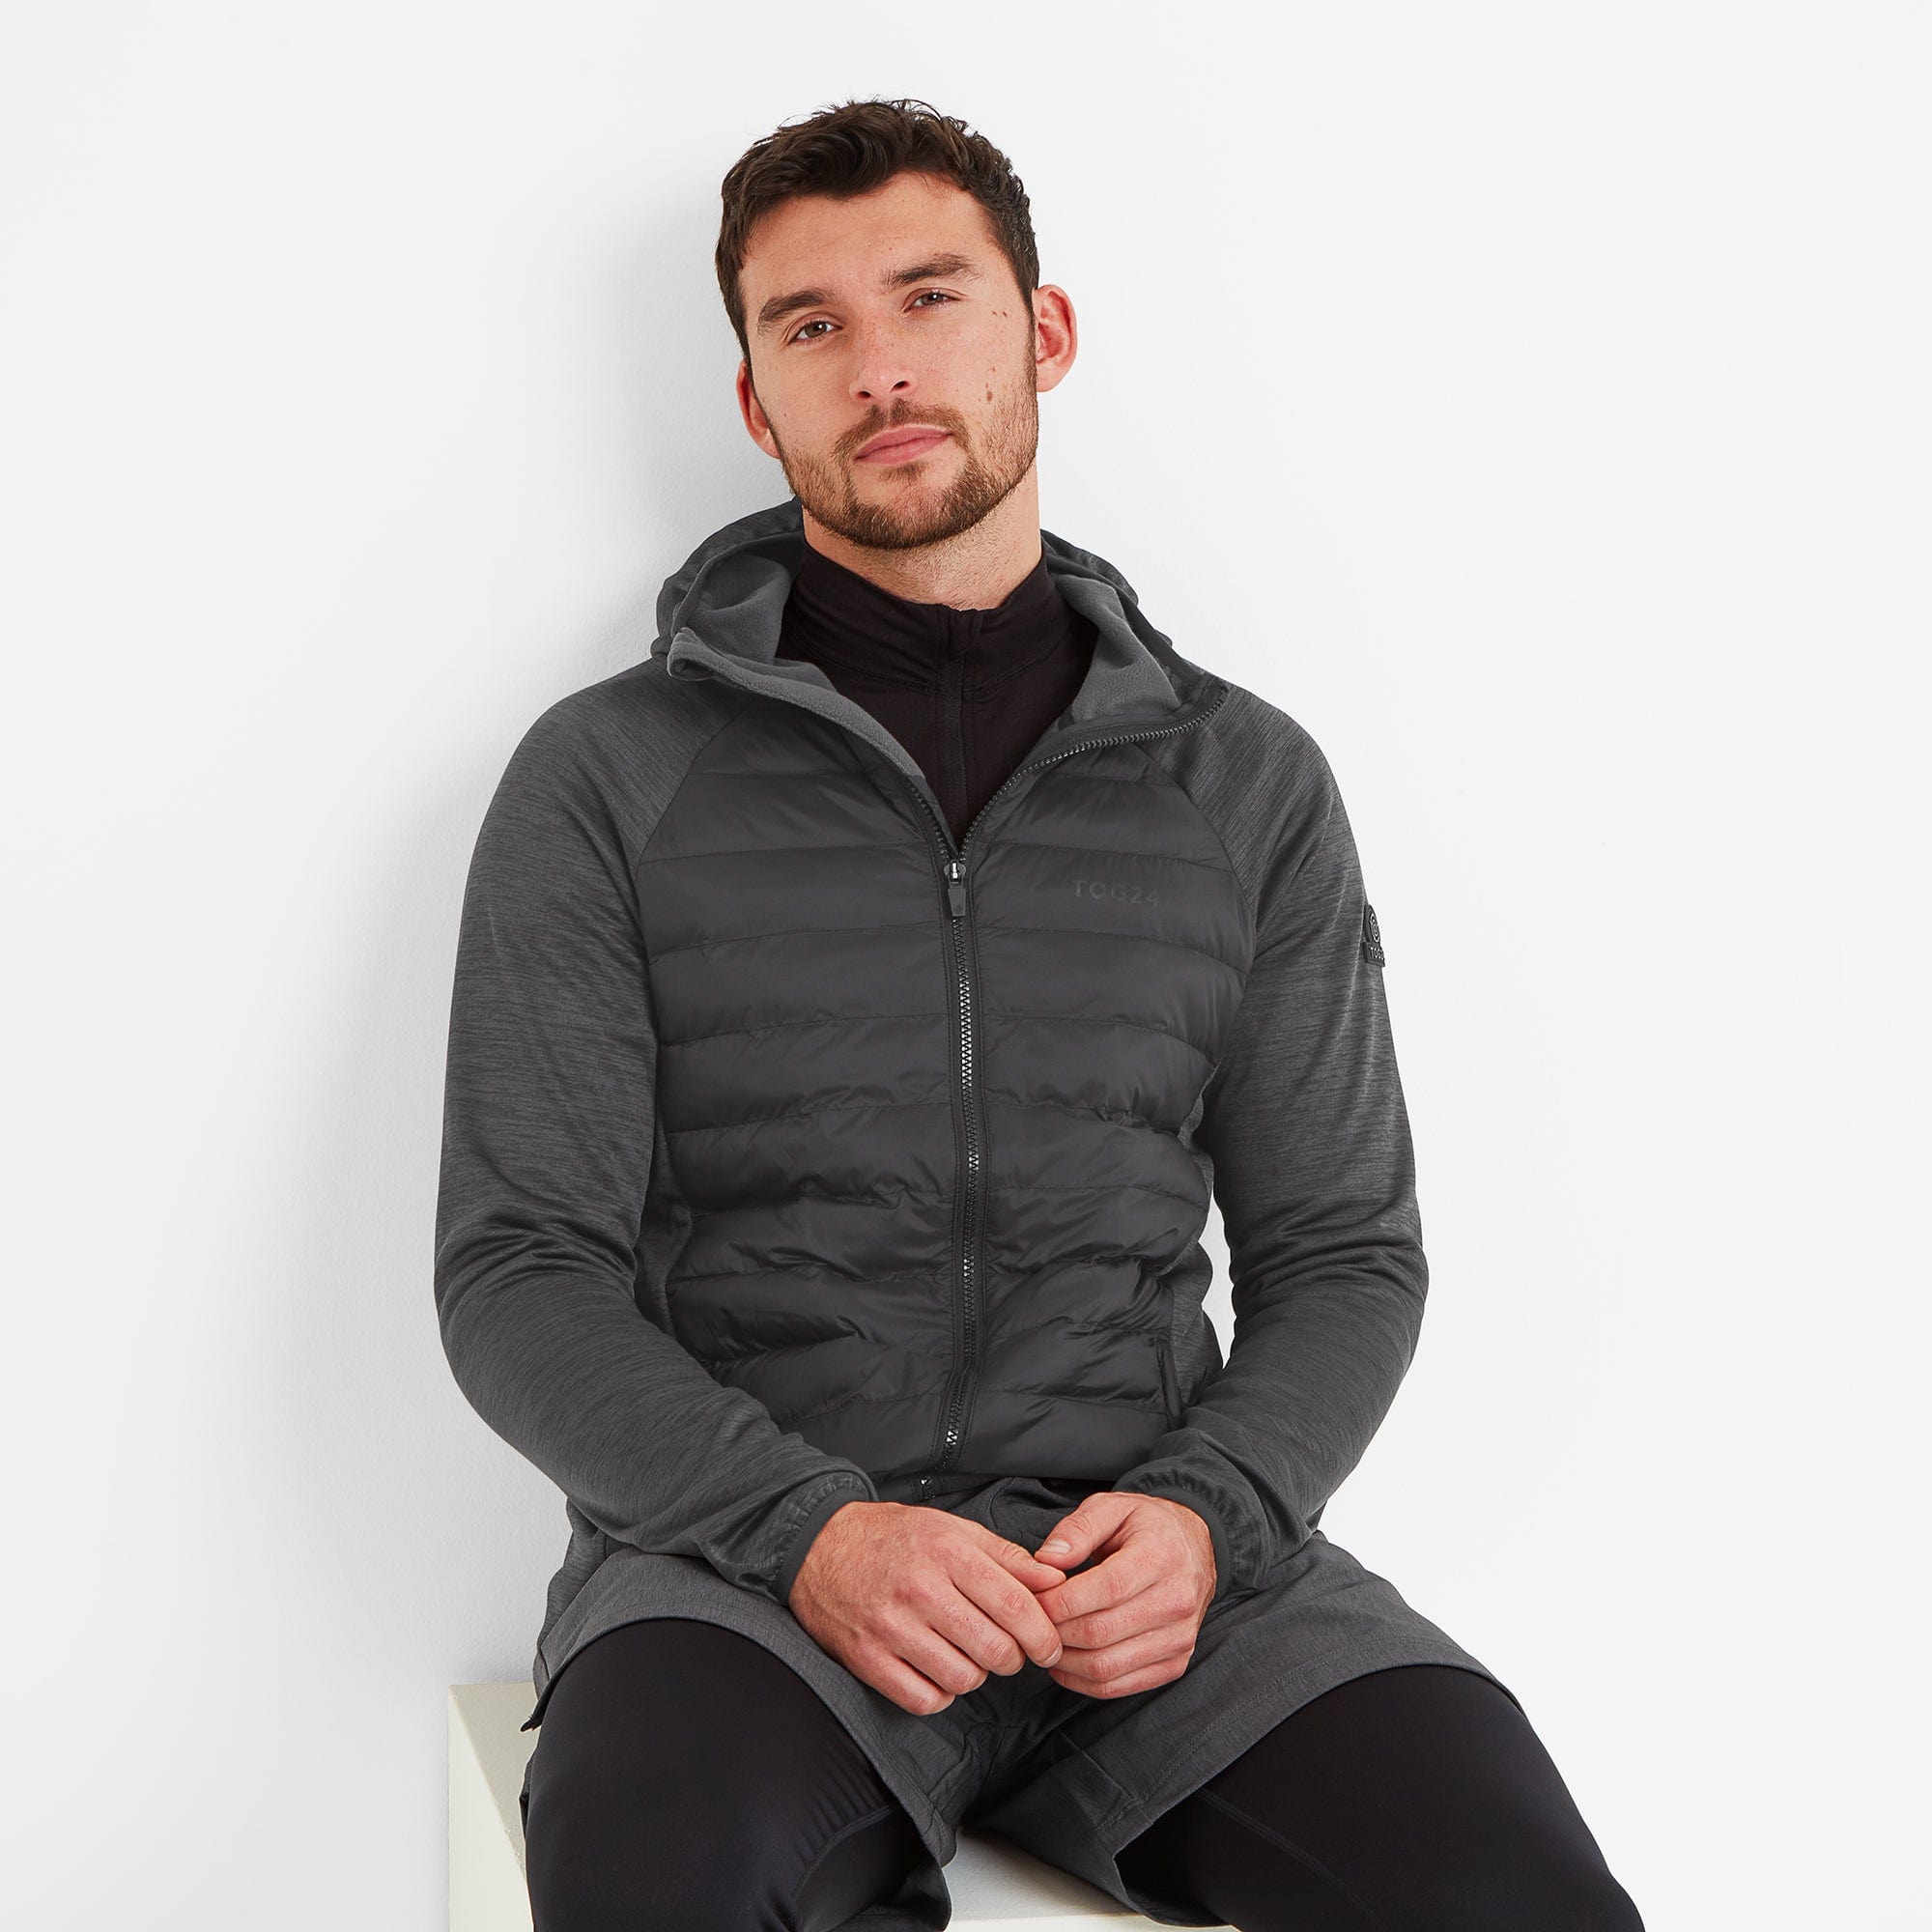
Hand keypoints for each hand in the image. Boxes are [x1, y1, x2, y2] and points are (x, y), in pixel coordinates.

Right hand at [789, 1501, 1069, 1715]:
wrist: (819, 1546)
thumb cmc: (894, 1537)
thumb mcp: (953, 1529)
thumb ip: (1007, 1558)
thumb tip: (1055, 1584)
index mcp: (948, 1552)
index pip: (1016, 1607)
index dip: (1043, 1635)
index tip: (1049, 1646)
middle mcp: (920, 1590)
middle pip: (995, 1649)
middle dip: (1013, 1658)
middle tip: (1008, 1652)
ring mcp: (891, 1627)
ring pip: (963, 1679)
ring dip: (975, 1675)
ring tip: (967, 1655)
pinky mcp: (867, 1658)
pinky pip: (924, 1700)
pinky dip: (940, 1694)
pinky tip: (937, 1671)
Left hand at [1029, 1492, 1216, 1697]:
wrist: (1193, 1548)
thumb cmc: (1146, 1527)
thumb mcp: (1112, 1507)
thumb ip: (1077, 1529)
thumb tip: (1046, 1559)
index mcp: (1161, 1556)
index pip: (1105, 1590)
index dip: (1059, 1601)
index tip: (1033, 1599)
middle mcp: (1177, 1600)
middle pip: (1100, 1633)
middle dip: (1055, 1632)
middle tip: (1033, 1623)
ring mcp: (1179, 1637)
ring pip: (1107, 1667)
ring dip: (1065, 1662)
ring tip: (1046, 1642)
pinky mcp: (1176, 1662)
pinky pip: (1121, 1686)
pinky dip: (1084, 1682)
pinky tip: (1066, 1664)